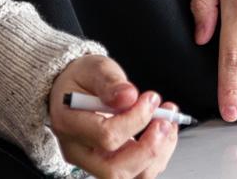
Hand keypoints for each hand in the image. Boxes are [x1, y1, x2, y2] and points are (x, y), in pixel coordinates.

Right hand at [48, 55, 179, 178]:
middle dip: (149, 148)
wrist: (75, 91)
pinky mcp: (111, 164)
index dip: (135, 120)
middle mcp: (79, 151)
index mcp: (69, 123)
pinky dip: (158, 156)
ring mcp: (94, 162)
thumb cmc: (82, 80)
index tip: (150, 99)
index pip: (105, 136)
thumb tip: (128, 96)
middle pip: (115, 170)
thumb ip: (110, 81)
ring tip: (167, 124)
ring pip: (130, 176)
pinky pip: (138, 172)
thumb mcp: (94, 68)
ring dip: (158, 153)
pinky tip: (163, 132)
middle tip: (164, 121)